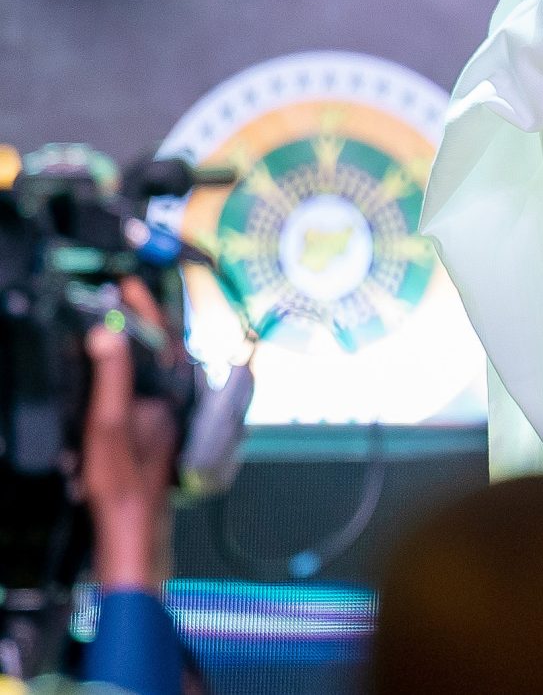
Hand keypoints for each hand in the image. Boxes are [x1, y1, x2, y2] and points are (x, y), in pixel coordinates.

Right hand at [82, 286, 181, 592]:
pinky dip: (115, 392)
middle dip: (134, 327)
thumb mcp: (107, 423)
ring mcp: (162, 421)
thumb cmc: (121, 484)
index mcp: (167, 394)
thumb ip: (110, 376)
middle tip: (112, 302)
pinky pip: (134, 402)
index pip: (160, 337)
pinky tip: (98, 397)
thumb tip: (107, 331)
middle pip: (154, 353)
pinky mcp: (149, 438)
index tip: (126, 283)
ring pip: (144, 377)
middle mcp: (171, 404)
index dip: (143, 307)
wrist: (132, 534)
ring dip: (123, 359)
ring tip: (104, 336)